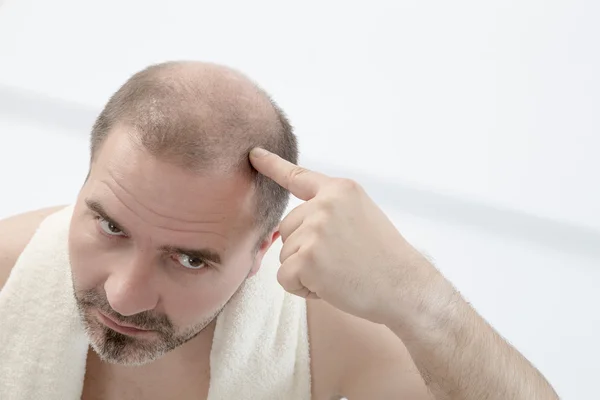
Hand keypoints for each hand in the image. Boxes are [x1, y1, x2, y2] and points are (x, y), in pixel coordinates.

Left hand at [249, 147, 437, 323]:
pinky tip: (331, 287)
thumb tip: (285, 229)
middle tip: (342, 261)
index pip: (298, 177)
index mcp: (340, 189)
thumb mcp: (361, 216)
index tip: (253, 154)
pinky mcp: (306, 259)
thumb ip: (327, 213)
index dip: (272, 165)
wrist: (407, 289)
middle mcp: (324, 204)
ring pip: (285, 255)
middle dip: (305, 249)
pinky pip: (284, 278)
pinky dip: (301, 289)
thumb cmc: (385, 258)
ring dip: (305, 270)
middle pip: (287, 228)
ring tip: (341, 273)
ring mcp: (315, 230)